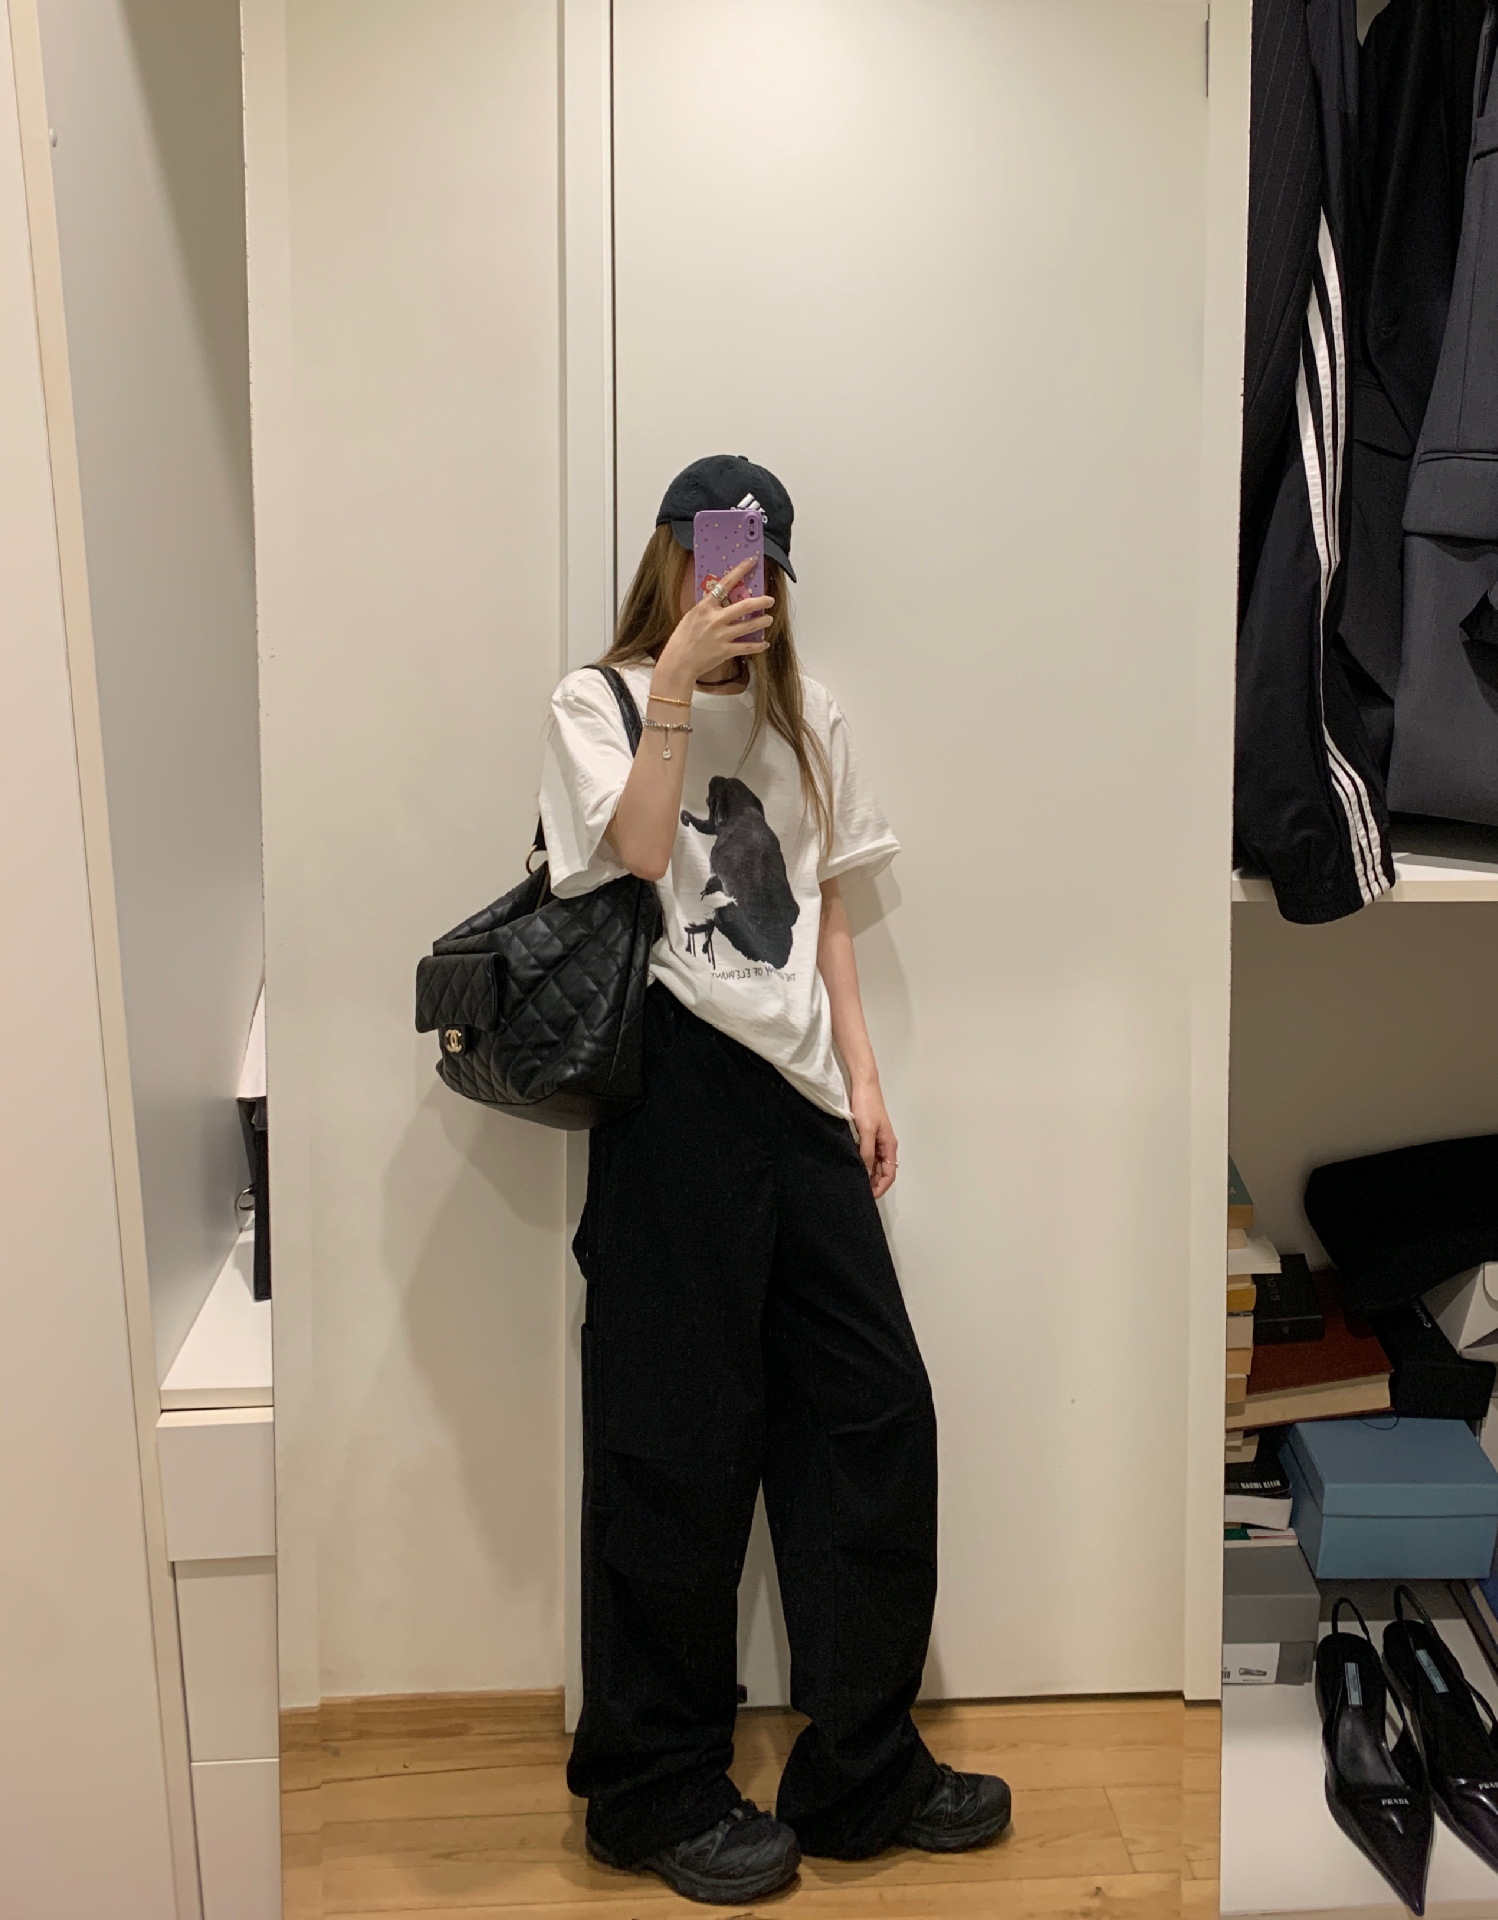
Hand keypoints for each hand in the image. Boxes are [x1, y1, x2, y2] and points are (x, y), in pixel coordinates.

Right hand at [654, 557, 773, 686]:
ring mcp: (721, 635)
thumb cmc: (683, 638)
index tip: (752, 561)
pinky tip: (764, 643)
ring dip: (763, 621)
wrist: (678, 662)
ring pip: (750, 625)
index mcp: (705, 607)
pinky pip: (747, 647)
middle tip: (770, 600)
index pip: (725, 583)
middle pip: (745, 606)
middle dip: (761, 601)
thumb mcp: (692, 616)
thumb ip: (708, 608)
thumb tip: (724, 601)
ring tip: (769, 619)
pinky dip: (758, 645)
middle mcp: (715, 619)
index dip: (740, 570)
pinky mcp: (725, 651)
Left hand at [850, 1082, 897, 1197]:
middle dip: (874, 1184)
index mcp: (890, 1145)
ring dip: (868, 1175)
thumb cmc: (867, 1106)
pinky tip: (853, 1167)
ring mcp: (877, 1140)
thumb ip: (867, 1153)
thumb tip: (866, 1173)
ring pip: (875, 1164)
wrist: (863, 1085)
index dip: (880, 1187)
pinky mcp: (868, 1135)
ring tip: (855, 1183)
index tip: (868, 1196)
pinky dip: (863, 1164)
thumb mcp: (866, 1131)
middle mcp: (885, 1145)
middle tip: (858, 1192)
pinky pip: (868, 1155)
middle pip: (883, 1172)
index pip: (890, 1174)